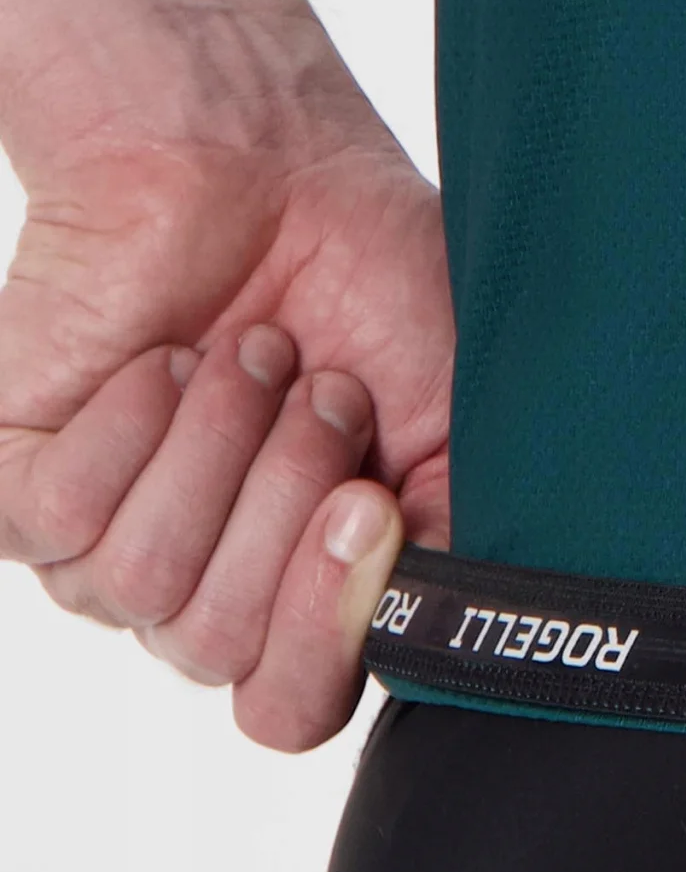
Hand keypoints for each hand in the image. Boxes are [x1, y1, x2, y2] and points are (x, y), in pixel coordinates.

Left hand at [0, 51, 450, 749]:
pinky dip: (137, 420)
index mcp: (303, 589)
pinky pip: (60, 517)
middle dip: (287, 500)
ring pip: (140, 582)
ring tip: (255, 356)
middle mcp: (198, 583)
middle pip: (217, 647)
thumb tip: (422, 634)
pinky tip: (171, 356)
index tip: (372, 505)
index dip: (325, 631)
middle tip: (325, 393)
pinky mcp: (19, 481)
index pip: (287, 708)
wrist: (275, 163)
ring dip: (217, 446)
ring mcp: (103, 541)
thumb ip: (450, 545)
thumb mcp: (456, 422)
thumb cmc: (373, 278)